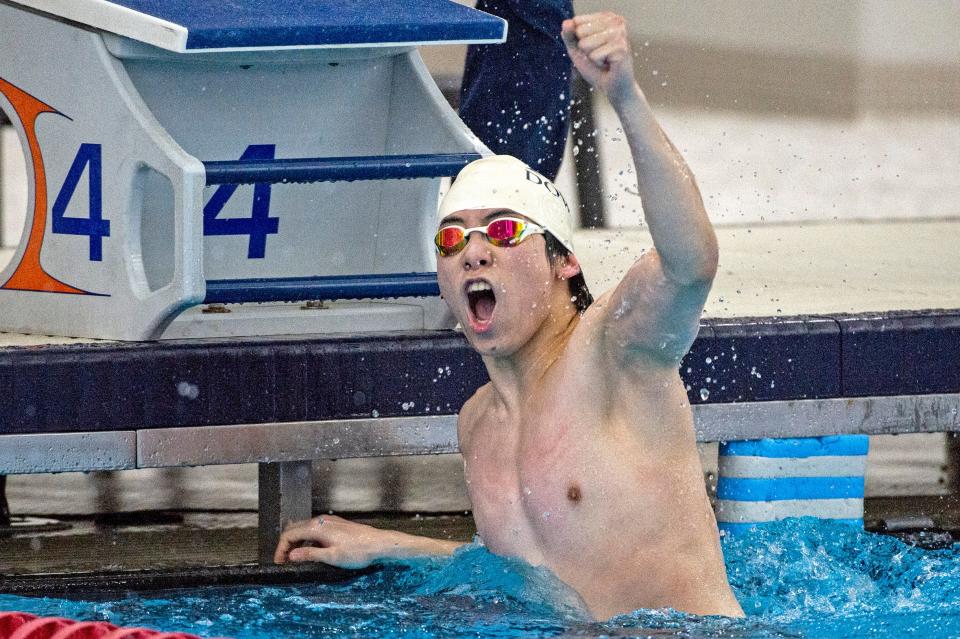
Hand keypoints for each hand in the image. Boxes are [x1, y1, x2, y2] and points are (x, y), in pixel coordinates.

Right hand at [274, 514, 402, 568]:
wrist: (377, 544)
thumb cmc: (357, 551)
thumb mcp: (332, 557)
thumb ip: (310, 555)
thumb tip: (291, 555)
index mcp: (317, 528)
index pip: (289, 535)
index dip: (281, 549)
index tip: (279, 562)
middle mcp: (320, 521)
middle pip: (294, 530)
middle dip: (285, 545)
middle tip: (284, 561)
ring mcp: (328, 522)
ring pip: (303, 529)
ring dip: (296, 542)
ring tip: (294, 558)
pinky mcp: (334, 525)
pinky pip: (313, 529)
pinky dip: (306, 539)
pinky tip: (310, 550)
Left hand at [562, 12, 636, 103]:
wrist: (614, 87)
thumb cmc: (597, 68)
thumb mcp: (578, 51)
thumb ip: (570, 36)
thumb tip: (566, 23)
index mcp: (607, 17)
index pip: (577, 22)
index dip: (579, 39)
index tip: (593, 47)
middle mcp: (616, 22)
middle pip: (580, 32)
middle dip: (585, 49)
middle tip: (599, 56)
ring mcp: (620, 34)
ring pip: (586, 44)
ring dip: (592, 57)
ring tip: (604, 60)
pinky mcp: (621, 48)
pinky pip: (594, 56)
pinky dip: (598, 64)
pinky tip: (609, 64)